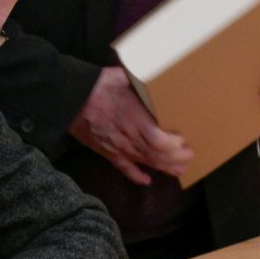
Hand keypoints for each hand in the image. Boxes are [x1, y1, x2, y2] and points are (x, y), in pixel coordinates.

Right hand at [68, 66, 192, 185]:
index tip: (184, 141)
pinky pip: (124, 168)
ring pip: (144, 162)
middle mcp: (128, 138)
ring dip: (163, 168)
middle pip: (156, 154)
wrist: (70, 100)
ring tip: (180, 170)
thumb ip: (143, 83)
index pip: (158, 140)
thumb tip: (161, 78)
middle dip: (175, 158)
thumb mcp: (124, 78)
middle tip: (190, 158)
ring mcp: (118, 148)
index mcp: (133, 119)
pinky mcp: (108, 153)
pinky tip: (147, 180)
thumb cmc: (98, 86)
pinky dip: (136, 176)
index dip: (173, 145)